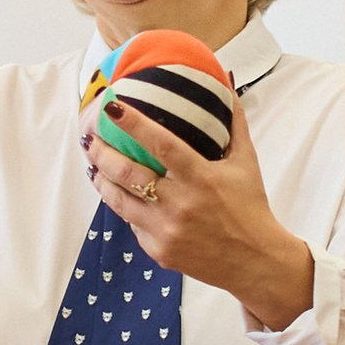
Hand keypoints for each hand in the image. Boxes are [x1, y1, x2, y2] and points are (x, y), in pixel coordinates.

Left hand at [84, 96, 314, 330]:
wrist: (254, 261)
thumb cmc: (250, 206)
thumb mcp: (247, 162)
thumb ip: (235, 123)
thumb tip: (226, 83)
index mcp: (201, 178)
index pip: (161, 144)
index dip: (133, 123)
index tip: (112, 107)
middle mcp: (180, 204)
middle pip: (128, 173)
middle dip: (102, 152)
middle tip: (90, 137)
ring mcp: (166, 231)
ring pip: (119, 201)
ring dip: (102, 180)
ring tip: (93, 166)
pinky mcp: (159, 251)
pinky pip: (133, 224)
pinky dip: (128, 208)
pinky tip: (122, 196)